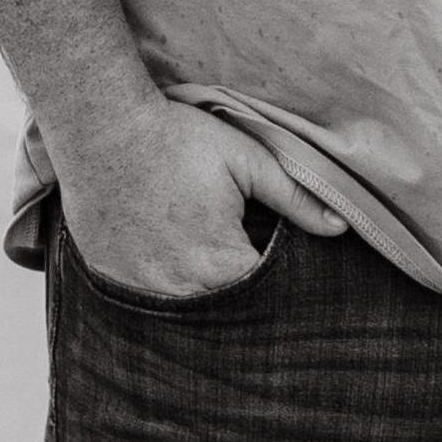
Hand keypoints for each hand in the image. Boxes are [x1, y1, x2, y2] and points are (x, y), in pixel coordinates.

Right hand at [58, 98, 345, 297]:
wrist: (102, 128)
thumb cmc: (177, 140)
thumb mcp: (247, 160)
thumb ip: (296, 198)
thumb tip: (340, 227)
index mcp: (222, 264)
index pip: (265, 299)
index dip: (276, 287)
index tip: (277, 269)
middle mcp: (181, 288)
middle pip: (225, 312)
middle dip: (239, 298)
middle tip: (239, 267)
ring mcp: (141, 288)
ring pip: (184, 310)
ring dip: (198, 296)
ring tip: (199, 260)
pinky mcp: (111, 280)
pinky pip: (145, 299)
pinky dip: (160, 287)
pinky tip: (164, 259)